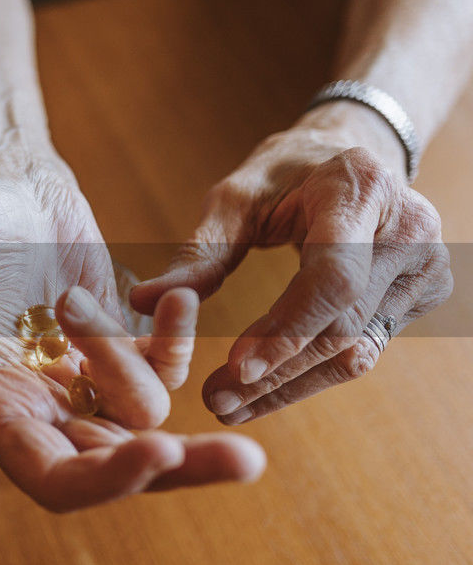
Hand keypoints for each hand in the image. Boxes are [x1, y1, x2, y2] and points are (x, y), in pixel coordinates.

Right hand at [0, 172, 264, 512]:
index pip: (51, 476)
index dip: (104, 479)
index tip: (162, 450)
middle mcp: (37, 412)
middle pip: (115, 469)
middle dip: (181, 469)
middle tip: (247, 462)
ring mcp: (80, 385)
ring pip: (148, 423)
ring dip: (146, 366)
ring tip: (114, 300)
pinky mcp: (116, 351)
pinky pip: (167, 369)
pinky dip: (178, 339)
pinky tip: (176, 300)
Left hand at [132, 125, 451, 424]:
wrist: (348, 160)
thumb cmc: (284, 175)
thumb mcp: (235, 199)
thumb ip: (198, 253)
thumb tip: (140, 301)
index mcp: (359, 190)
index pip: (332, 277)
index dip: (287, 328)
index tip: (237, 367)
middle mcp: (407, 229)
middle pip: (342, 323)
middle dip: (276, 370)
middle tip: (216, 399)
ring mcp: (424, 266)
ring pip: (357, 350)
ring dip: (291, 385)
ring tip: (231, 405)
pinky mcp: (423, 296)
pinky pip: (365, 350)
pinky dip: (311, 376)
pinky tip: (265, 393)